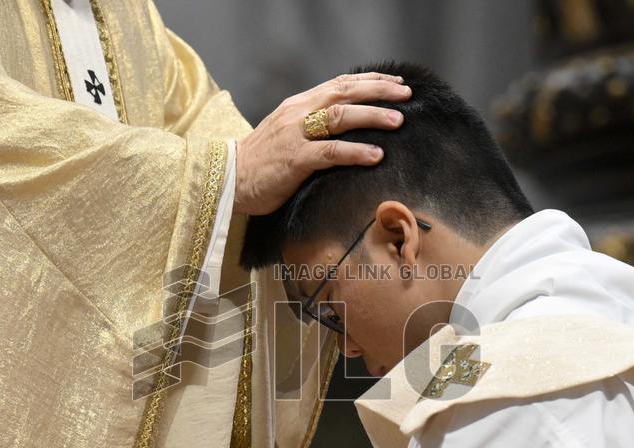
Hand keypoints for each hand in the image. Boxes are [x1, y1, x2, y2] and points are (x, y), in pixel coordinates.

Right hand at [233, 72, 410, 214]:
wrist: (226, 180)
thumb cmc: (260, 162)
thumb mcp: (286, 133)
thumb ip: (310, 125)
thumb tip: (343, 124)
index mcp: (298, 105)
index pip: (339, 84)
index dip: (370, 81)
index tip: (395, 83)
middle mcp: (298, 113)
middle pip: (345, 93)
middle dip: (379, 91)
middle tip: (406, 95)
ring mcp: (296, 135)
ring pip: (341, 117)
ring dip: (373, 116)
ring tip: (399, 121)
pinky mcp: (294, 160)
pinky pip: (331, 152)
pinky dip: (356, 152)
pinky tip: (376, 155)